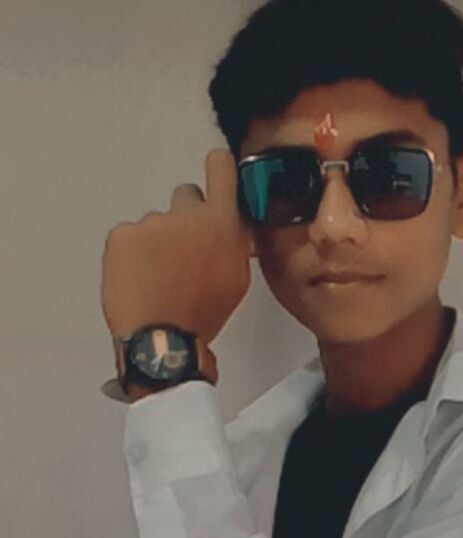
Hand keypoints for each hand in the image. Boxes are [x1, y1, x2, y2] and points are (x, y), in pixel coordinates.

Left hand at [100, 148, 254, 344]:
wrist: (161, 340)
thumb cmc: (201, 316)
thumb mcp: (237, 280)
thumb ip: (235, 243)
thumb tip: (231, 228)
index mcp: (222, 224)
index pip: (221, 167)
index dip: (218, 167)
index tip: (216, 168)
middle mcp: (187, 215)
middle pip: (185, 196)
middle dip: (185, 217)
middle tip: (182, 251)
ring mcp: (151, 223)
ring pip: (156, 223)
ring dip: (157, 242)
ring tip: (159, 278)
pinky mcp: (122, 235)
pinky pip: (129, 236)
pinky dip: (132, 254)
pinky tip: (140, 280)